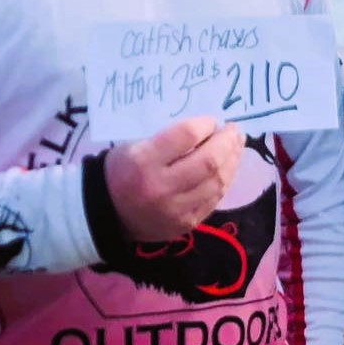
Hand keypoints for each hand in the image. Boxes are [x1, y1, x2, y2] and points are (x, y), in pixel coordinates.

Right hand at [105, 117, 243, 242]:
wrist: (107, 213)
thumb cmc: (121, 171)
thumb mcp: (135, 145)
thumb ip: (168, 137)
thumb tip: (207, 128)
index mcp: (143, 161)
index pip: (186, 136)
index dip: (206, 124)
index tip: (213, 120)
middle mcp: (161, 187)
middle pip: (208, 161)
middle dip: (228, 142)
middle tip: (235, 131)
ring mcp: (176, 210)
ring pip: (217, 183)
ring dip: (232, 161)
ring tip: (236, 147)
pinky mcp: (186, 224)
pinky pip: (214, 200)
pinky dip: (225, 181)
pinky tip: (228, 168)